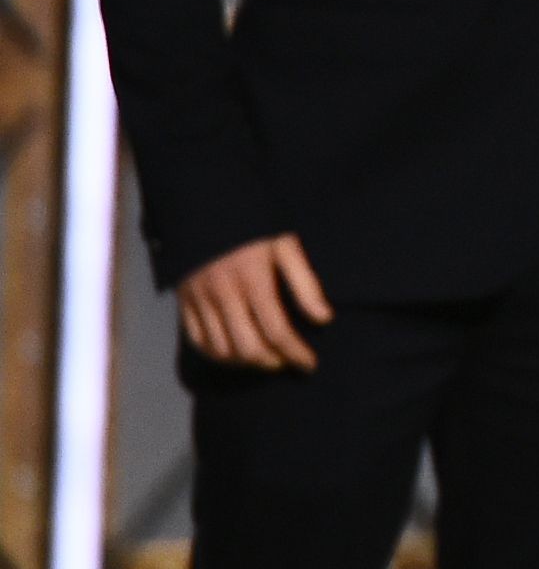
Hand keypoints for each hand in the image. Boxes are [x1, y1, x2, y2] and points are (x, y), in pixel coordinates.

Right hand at [175, 232, 330, 371]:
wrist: (206, 205)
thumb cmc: (253, 224)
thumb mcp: (286, 245)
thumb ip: (305, 283)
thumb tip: (324, 318)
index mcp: (253, 280)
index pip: (277, 330)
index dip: (295, 352)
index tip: (309, 364)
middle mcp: (224, 294)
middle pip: (247, 346)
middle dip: (272, 362)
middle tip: (289, 362)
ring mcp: (200, 299)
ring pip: (220, 348)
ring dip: (245, 362)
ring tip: (266, 360)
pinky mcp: (185, 300)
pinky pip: (196, 340)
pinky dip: (216, 354)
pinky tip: (234, 355)